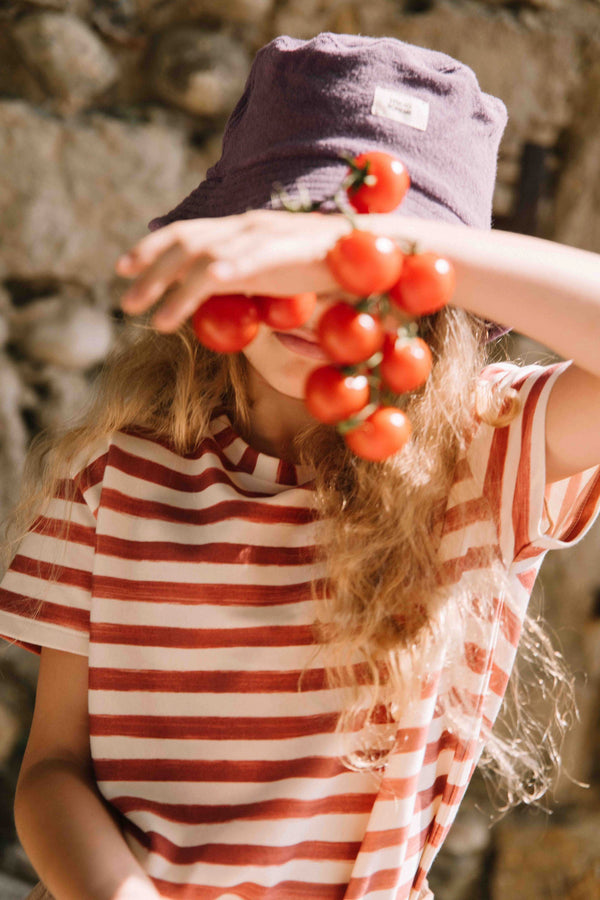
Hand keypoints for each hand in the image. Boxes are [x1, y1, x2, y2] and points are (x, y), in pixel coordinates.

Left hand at [115, 210, 353, 331]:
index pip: (186, 232)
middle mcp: (245, 226)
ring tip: (148, 316)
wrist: (371, 251)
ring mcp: (260, 237)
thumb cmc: (324, 266)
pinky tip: (184, 301)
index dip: (151, 248)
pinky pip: (236, 266)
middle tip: (124, 297)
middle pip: (183, 242)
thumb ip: (244, 277)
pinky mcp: (278, 253)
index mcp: (242, 229)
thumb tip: (216, 294)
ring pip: (200, 257)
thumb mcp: (274, 272)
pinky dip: (209, 281)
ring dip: (168, 287)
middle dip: (148, 269)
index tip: (124, 268)